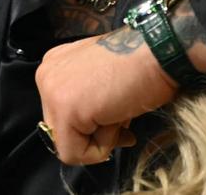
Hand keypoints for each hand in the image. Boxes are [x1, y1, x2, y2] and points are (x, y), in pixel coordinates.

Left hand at [36, 27, 174, 164]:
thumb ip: (89, 101)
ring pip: (68, 144)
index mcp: (56, 65)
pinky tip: (117, 118)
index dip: (92, 124)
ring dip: (102, 136)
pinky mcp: (65, 110)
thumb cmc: (141, 64)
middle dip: (95, 132)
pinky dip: (102, 148)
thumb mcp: (104, 81)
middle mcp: (47, 75)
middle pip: (61, 130)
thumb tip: (93, 133)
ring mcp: (52, 92)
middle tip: (122, 118)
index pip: (63, 114)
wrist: (159, 52)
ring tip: (122, 111)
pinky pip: (74, 153)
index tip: (117, 117)